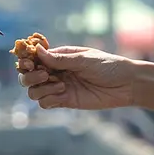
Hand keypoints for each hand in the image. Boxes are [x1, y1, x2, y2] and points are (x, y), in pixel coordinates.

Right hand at [21, 46, 136, 109]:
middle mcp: (56, 71)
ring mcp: (60, 87)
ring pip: (34, 91)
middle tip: (44, 75)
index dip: (27, 60)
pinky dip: (48, 98)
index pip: (34, 58)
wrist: (126, 84)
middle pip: (29, 76)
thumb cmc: (108, 66)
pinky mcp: (66, 101)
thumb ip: (60, 59)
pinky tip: (63, 92)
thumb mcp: (83, 59)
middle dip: (30, 76)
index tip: (29, 62)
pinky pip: (46, 103)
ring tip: (60, 84)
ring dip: (40, 88)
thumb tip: (37, 51)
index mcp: (60, 56)